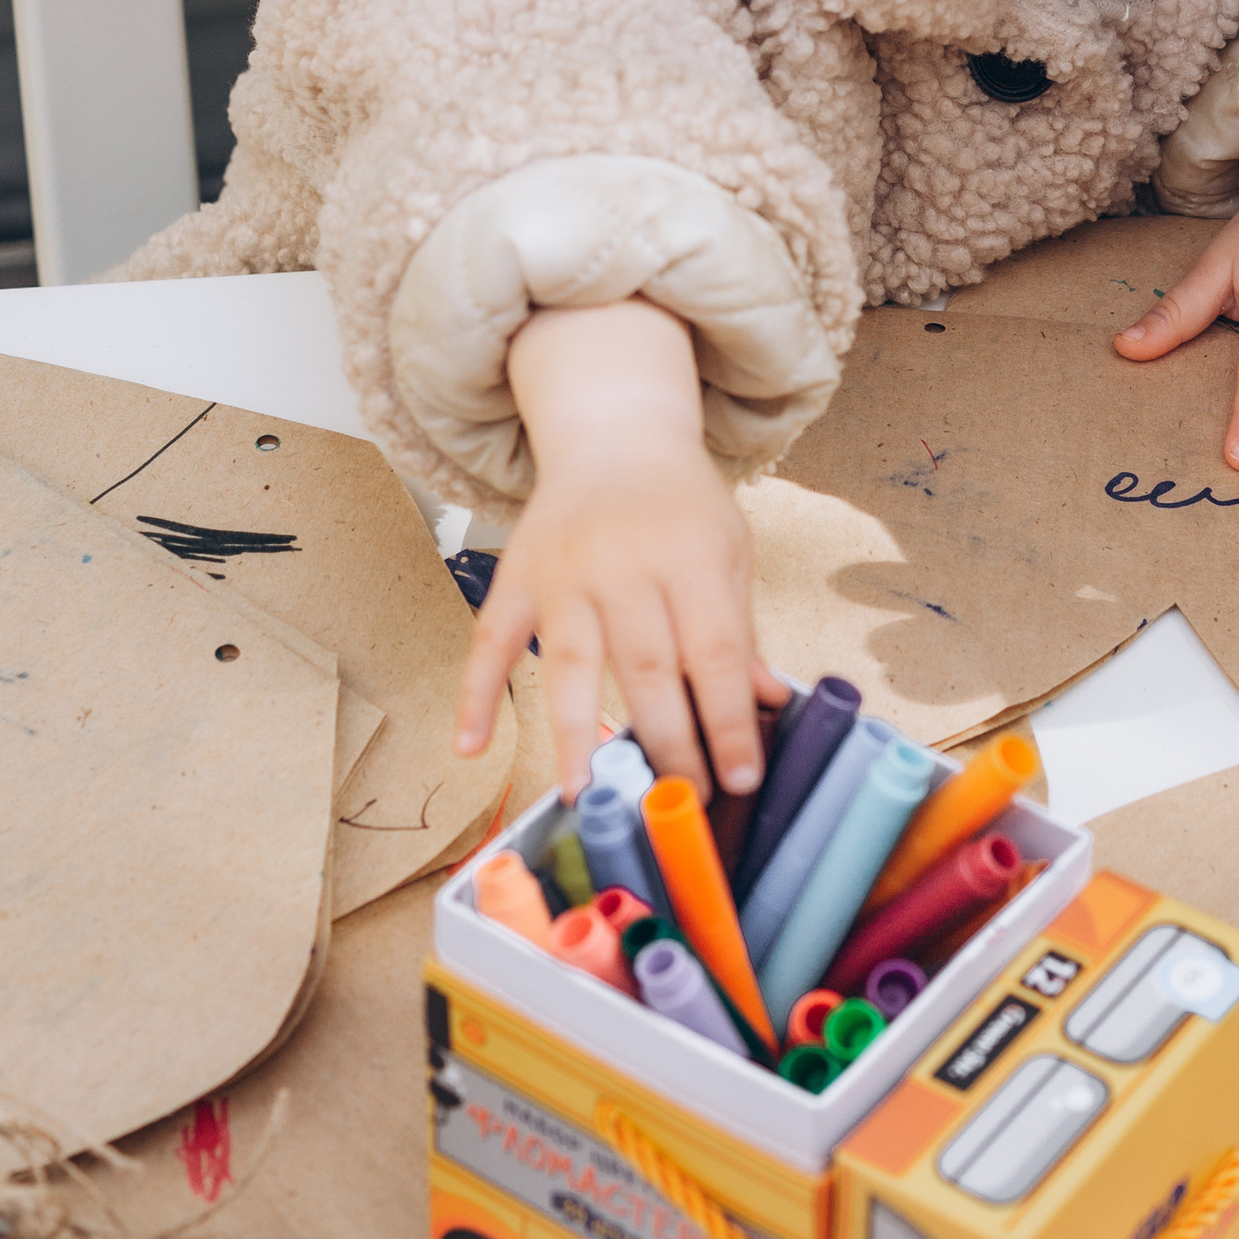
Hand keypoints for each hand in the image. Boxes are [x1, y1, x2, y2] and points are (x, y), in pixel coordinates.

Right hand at [453, 297, 784, 797]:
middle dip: (667, 742)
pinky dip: (475, 693)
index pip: (714, 652)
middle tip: (679, 804)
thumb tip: (768, 705)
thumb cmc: (682, 505)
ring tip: (584, 797)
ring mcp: (564, 572)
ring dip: (576, 734)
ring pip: (570, 663)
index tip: (742, 777)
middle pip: (645, 667)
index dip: (729, 719)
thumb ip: (740, 632)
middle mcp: (623, 564)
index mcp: (690, 556)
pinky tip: (470, 745)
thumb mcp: (729, 552)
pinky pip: (489, 640)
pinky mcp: (517, 577)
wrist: (615, 435)